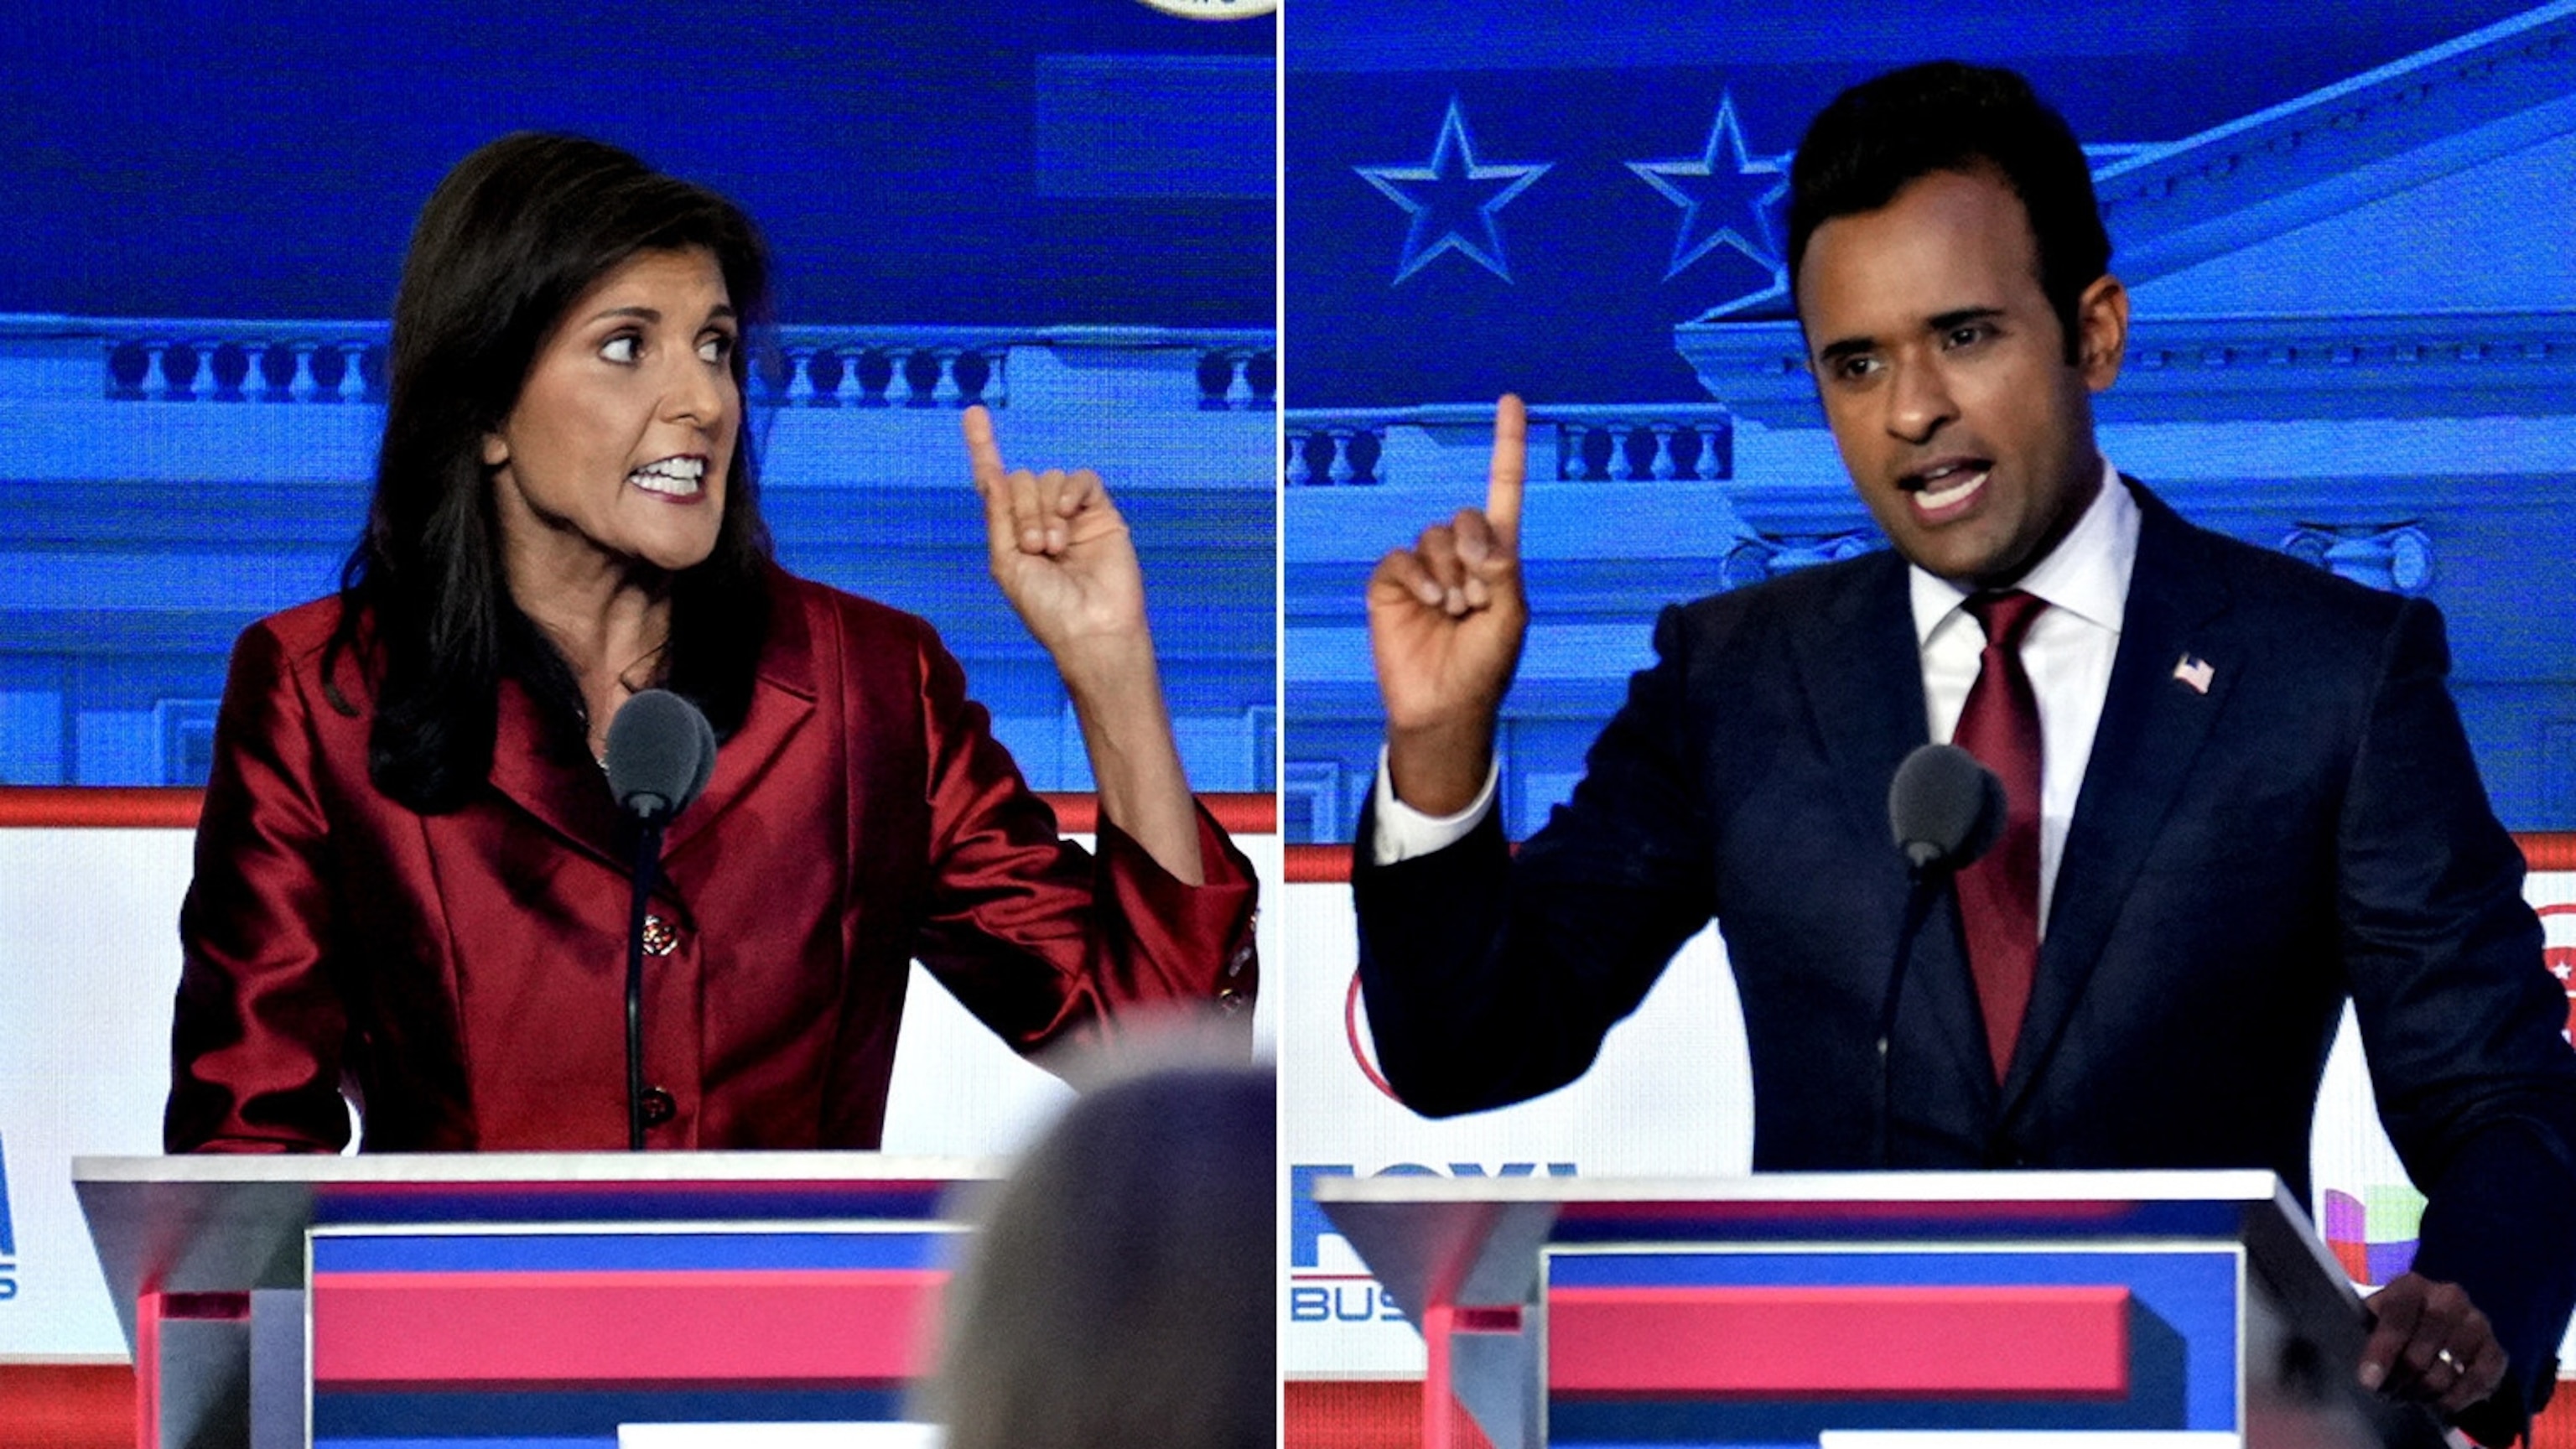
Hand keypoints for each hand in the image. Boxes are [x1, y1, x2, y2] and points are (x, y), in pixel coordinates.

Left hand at [963, 405, 1146, 664]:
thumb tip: (993, 475)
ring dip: (1045, 512)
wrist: (1091, 628)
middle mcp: (1040, 518)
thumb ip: (999, 517)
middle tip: (1035, 547)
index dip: (984, 448)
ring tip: (1054, 547)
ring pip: (1049, 479)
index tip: (974, 413)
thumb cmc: (1046, 607)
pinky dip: (1072, 492)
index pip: (995, 482)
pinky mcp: (1100, 513)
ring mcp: (1071, 515)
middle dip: (1022, 510)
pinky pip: (1082, 480)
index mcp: (1012, 531)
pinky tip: (1070, 517)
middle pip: (1022, 479)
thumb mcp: (1007, 563)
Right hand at [1368, 395, 1529, 814]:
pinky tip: (1430, 606)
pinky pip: (1400, 559)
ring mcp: (1423, 569)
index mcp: (1497, 558)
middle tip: (1477, 598)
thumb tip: (1482, 541)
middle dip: (1474, 550)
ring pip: (1433, 538)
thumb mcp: (1511, 619)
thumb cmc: (1484, 666)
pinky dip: (1418, 578)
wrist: (1442, 707)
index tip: (1511, 400)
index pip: (1502, 492)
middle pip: (1464, 517)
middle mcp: (1459, 555)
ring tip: (1455, 612)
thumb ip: (1504, 573)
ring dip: (1449, 574)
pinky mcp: (1390, 585)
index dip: (1507, 446)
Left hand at [2358, 1272, 2507, 1416]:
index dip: (2382, 1352)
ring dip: (2425, 1391)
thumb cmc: (2396, 1324)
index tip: (2369, 1381)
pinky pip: (2476, 1381)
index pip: (2396, 1318)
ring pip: (2448, 1367)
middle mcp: (2449, 1297)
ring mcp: (2477, 1322)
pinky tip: (2438, 1404)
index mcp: (2411, 1285)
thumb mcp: (2375, 1318)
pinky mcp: (2496, 1350)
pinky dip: (2455, 1398)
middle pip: (2422, 1347)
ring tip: (2409, 1397)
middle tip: (2388, 1395)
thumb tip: (2364, 1368)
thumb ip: (2365, 1333)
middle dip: (2402, 1378)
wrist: (2440, 1330)